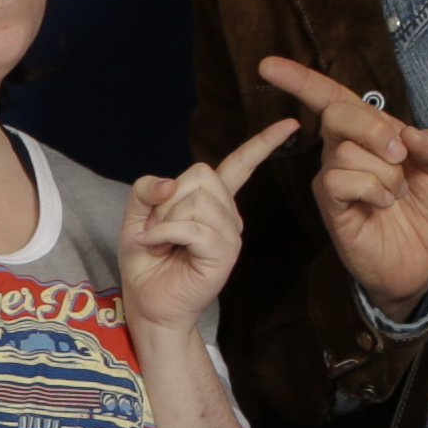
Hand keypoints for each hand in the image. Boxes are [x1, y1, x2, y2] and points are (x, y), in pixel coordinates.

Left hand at [118, 121, 295, 337]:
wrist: (148, 302)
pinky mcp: (224, 254)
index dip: (262, 144)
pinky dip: (165, 232)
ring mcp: (229, 234)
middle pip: (202, 173)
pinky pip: (193, 226)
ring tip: (159, 241)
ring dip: (164, 219)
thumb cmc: (147, 260)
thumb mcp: (137, 215)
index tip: (290, 125)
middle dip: (168, 198)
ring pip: (196, 200)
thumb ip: (147, 189)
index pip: (240, 165)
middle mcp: (227, 215)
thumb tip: (169, 182)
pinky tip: (158, 245)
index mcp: (211, 201)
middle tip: (157, 227)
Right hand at [255, 56, 427, 315]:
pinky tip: (383, 203)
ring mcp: (335, 177)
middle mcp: (347, 149)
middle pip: (336, 112)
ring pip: (344, 151)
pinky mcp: (331, 205)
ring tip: (397, 194)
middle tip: (400, 156)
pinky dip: (370, 188)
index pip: (332, 97)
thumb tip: (408, 133)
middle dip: (372, 129)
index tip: (268, 65)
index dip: (301, 79)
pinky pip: (338, 180)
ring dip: (383, 172)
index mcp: (373, 133)